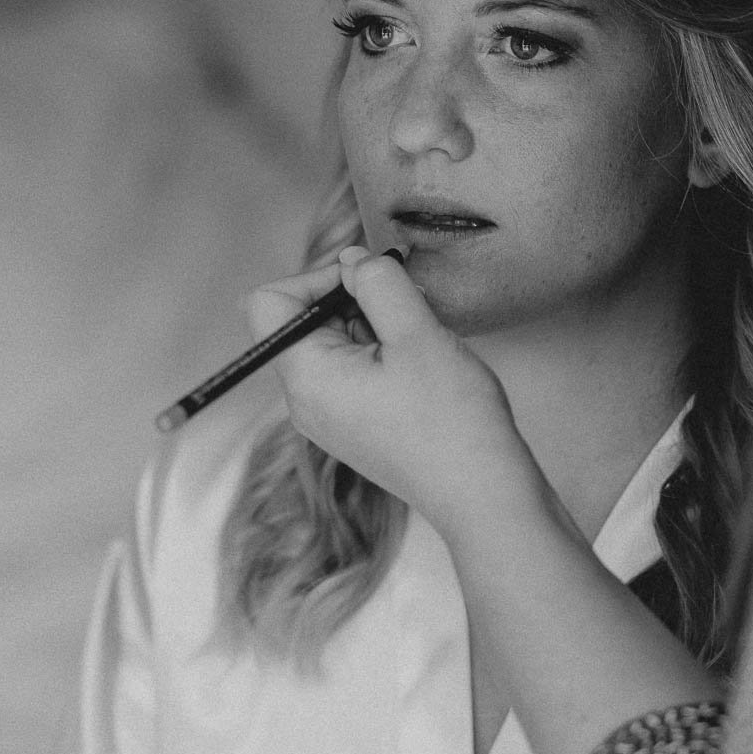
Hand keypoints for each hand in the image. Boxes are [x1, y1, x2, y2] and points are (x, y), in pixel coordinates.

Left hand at [248, 247, 541, 534]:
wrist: (482, 494)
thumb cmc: (452, 421)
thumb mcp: (417, 333)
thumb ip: (378, 283)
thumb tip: (352, 258)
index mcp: (306, 378)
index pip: (269, 303)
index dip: (315, 278)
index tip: (368, 282)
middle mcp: (304, 401)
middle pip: (299, 321)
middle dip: (349, 299)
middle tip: (405, 306)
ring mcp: (327, 417)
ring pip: (329, 343)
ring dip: (370, 324)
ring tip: (418, 341)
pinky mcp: (352, 426)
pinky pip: (348, 371)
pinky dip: (377, 352)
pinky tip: (418, 364)